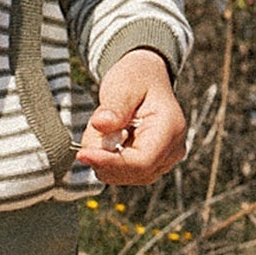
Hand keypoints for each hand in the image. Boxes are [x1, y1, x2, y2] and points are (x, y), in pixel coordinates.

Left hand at [78, 48, 186, 185]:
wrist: (145, 78)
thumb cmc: (135, 78)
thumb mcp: (123, 85)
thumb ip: (114, 107)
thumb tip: (101, 125)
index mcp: (170, 128)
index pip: (142, 161)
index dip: (110, 162)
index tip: (82, 154)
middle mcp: (173, 149)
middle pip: (132, 172)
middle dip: (104, 157)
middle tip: (93, 129)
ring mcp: (164, 160)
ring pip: (124, 175)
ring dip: (104, 157)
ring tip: (104, 127)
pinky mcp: (152, 165)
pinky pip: (123, 173)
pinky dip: (108, 159)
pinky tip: (109, 137)